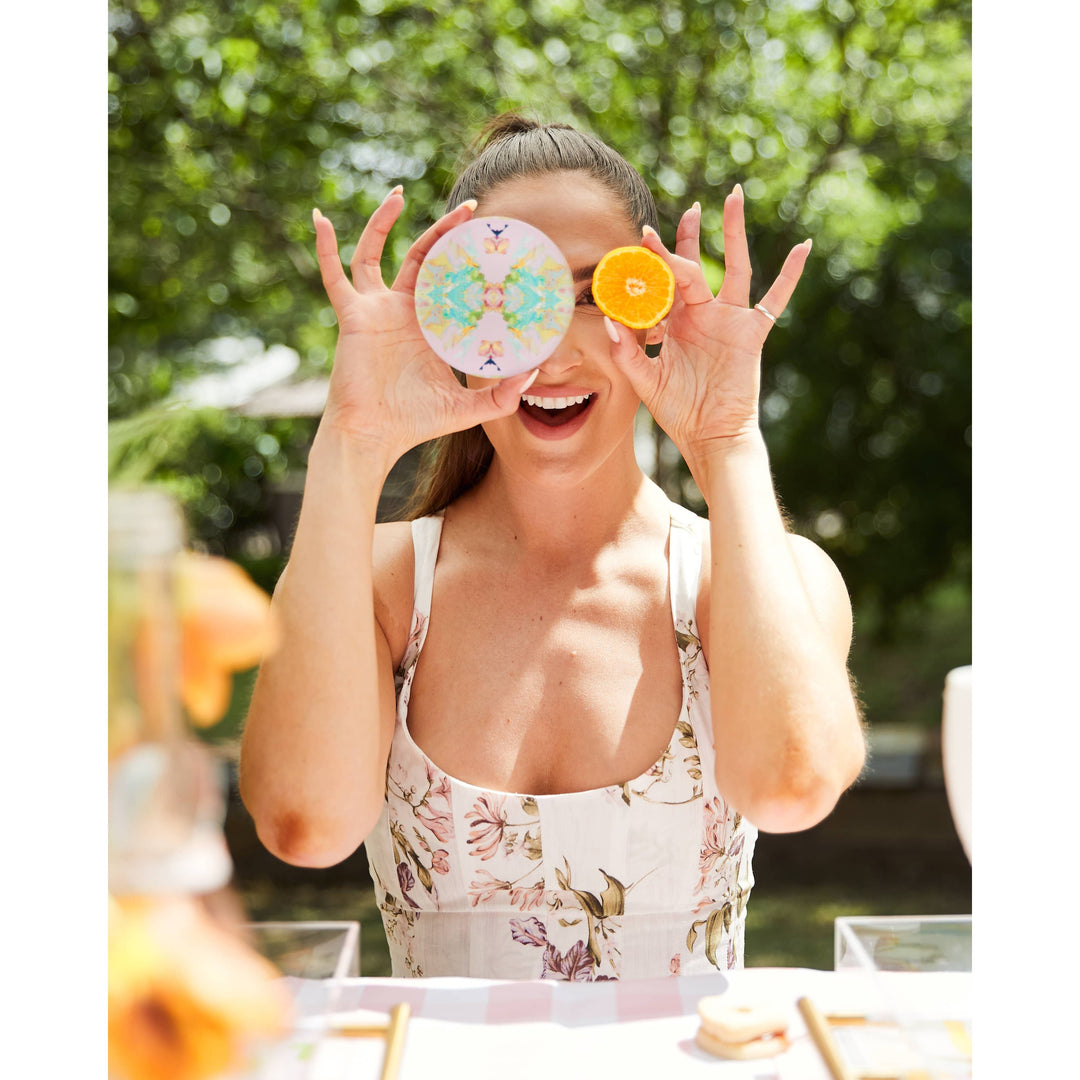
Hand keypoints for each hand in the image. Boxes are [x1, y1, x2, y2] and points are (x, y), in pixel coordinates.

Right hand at [312, 189, 539, 466]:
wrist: (374, 435)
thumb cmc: (415, 424)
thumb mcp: (468, 409)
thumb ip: (502, 397)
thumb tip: (533, 374)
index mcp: (430, 325)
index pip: (452, 280)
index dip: (469, 260)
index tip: (492, 240)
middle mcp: (402, 310)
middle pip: (423, 255)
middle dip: (444, 229)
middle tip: (471, 207)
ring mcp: (375, 309)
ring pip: (376, 252)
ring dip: (384, 221)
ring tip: (400, 193)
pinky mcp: (353, 315)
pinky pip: (334, 274)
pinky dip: (326, 247)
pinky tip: (320, 219)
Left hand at [604, 185, 809, 474]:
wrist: (710, 436)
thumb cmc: (678, 412)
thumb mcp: (644, 381)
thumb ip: (626, 350)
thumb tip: (607, 318)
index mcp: (675, 323)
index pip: (663, 283)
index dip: (653, 261)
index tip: (641, 235)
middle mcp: (703, 315)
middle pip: (697, 265)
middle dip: (692, 235)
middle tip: (690, 206)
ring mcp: (729, 321)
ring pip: (735, 268)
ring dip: (734, 233)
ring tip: (733, 198)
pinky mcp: (752, 333)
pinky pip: (775, 299)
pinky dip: (790, 274)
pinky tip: (803, 246)